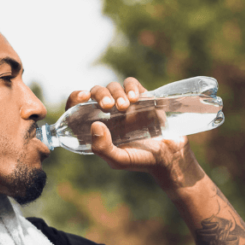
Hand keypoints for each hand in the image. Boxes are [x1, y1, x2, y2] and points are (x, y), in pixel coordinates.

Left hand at [65, 77, 191, 174]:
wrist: (169, 156)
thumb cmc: (141, 160)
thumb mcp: (118, 160)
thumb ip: (102, 148)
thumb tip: (94, 125)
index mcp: (98, 125)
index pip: (79, 107)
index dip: (75, 99)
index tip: (82, 98)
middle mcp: (110, 113)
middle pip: (96, 92)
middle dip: (99, 94)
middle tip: (107, 106)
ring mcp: (126, 104)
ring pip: (113, 86)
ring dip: (115, 92)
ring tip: (124, 106)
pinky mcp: (142, 98)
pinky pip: (131, 84)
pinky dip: (130, 87)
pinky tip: (134, 99)